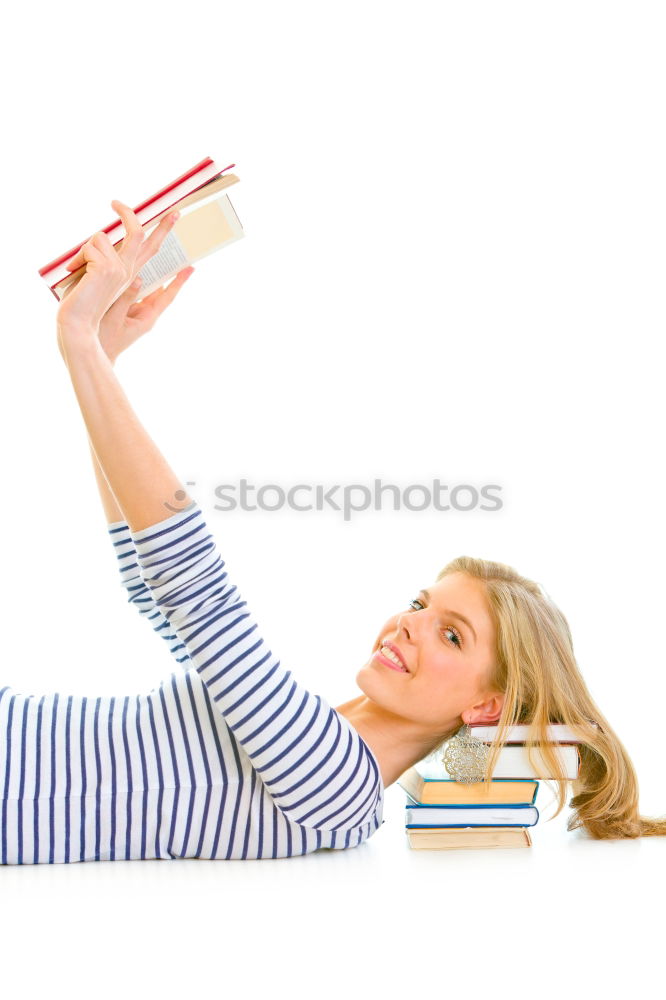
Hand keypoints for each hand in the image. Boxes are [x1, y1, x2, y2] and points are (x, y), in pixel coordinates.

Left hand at [55, 199, 180, 336]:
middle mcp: (128, 272)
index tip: (172, 214)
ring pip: (102, 237)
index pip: (149, 248)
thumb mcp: (96, 280)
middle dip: (130, 215)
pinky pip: (89, 246)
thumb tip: (102, 238)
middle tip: (116, 202)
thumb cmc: (83, 306)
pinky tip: (75, 273)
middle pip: (139, 234)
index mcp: (129, 275)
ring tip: (78, 270)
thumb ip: (103, 262)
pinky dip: (78, 257)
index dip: (162, 230)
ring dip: (85, 250)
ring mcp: (120, 270)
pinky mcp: (107, 268)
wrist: (77, 326)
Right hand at [57, 265, 194, 365]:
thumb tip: (137, 279)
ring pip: (143, 288)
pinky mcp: (122, 309)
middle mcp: (143, 313)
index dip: (179, 282)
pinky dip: (129, 278)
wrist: (92, 355)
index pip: (168, 296)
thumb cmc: (105, 342)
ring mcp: (133, 311)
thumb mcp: (115, 319)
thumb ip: (126, 299)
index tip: (190, 268)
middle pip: (158, 289)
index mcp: (147, 318)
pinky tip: (126, 265)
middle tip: (171, 252)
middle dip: (163, 271)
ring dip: (146, 272)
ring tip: (150, 254)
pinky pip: (130, 290)